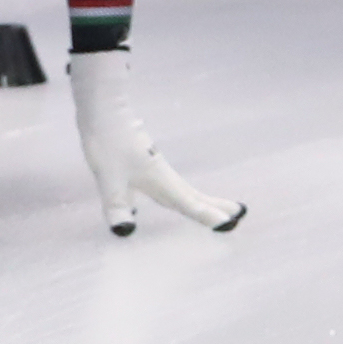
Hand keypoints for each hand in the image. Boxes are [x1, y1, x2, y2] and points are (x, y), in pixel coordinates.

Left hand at [69, 49, 244, 235]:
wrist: (103, 112)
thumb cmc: (107, 144)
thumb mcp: (109, 179)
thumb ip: (117, 205)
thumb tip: (124, 232)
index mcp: (160, 181)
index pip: (188, 204)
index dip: (207, 216)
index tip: (229, 225)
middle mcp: (163, 175)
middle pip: (193, 195)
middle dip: (214, 207)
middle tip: (239, 215)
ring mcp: (155, 167)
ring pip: (183, 188)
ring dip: (200, 200)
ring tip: (219, 207)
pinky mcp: (145, 162)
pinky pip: (169, 184)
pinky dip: (179, 194)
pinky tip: (167, 197)